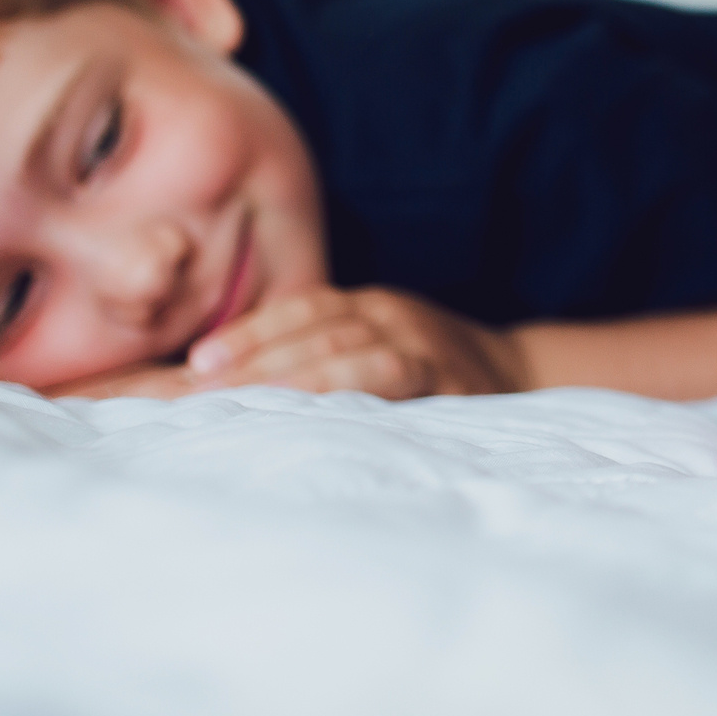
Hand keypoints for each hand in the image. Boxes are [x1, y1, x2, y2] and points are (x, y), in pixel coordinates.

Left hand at [176, 286, 523, 398]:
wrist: (518, 374)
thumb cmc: (427, 370)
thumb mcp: (379, 346)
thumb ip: (326, 354)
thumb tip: (234, 386)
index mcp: (368, 305)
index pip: (301, 308)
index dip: (249, 331)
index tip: (197, 362)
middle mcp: (391, 314)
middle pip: (314, 328)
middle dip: (254, 358)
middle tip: (201, 391)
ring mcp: (421, 342)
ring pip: (346, 348)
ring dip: (291, 373)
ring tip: (245, 400)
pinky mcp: (448, 377)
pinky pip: (391, 375)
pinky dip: (348, 387)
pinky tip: (312, 410)